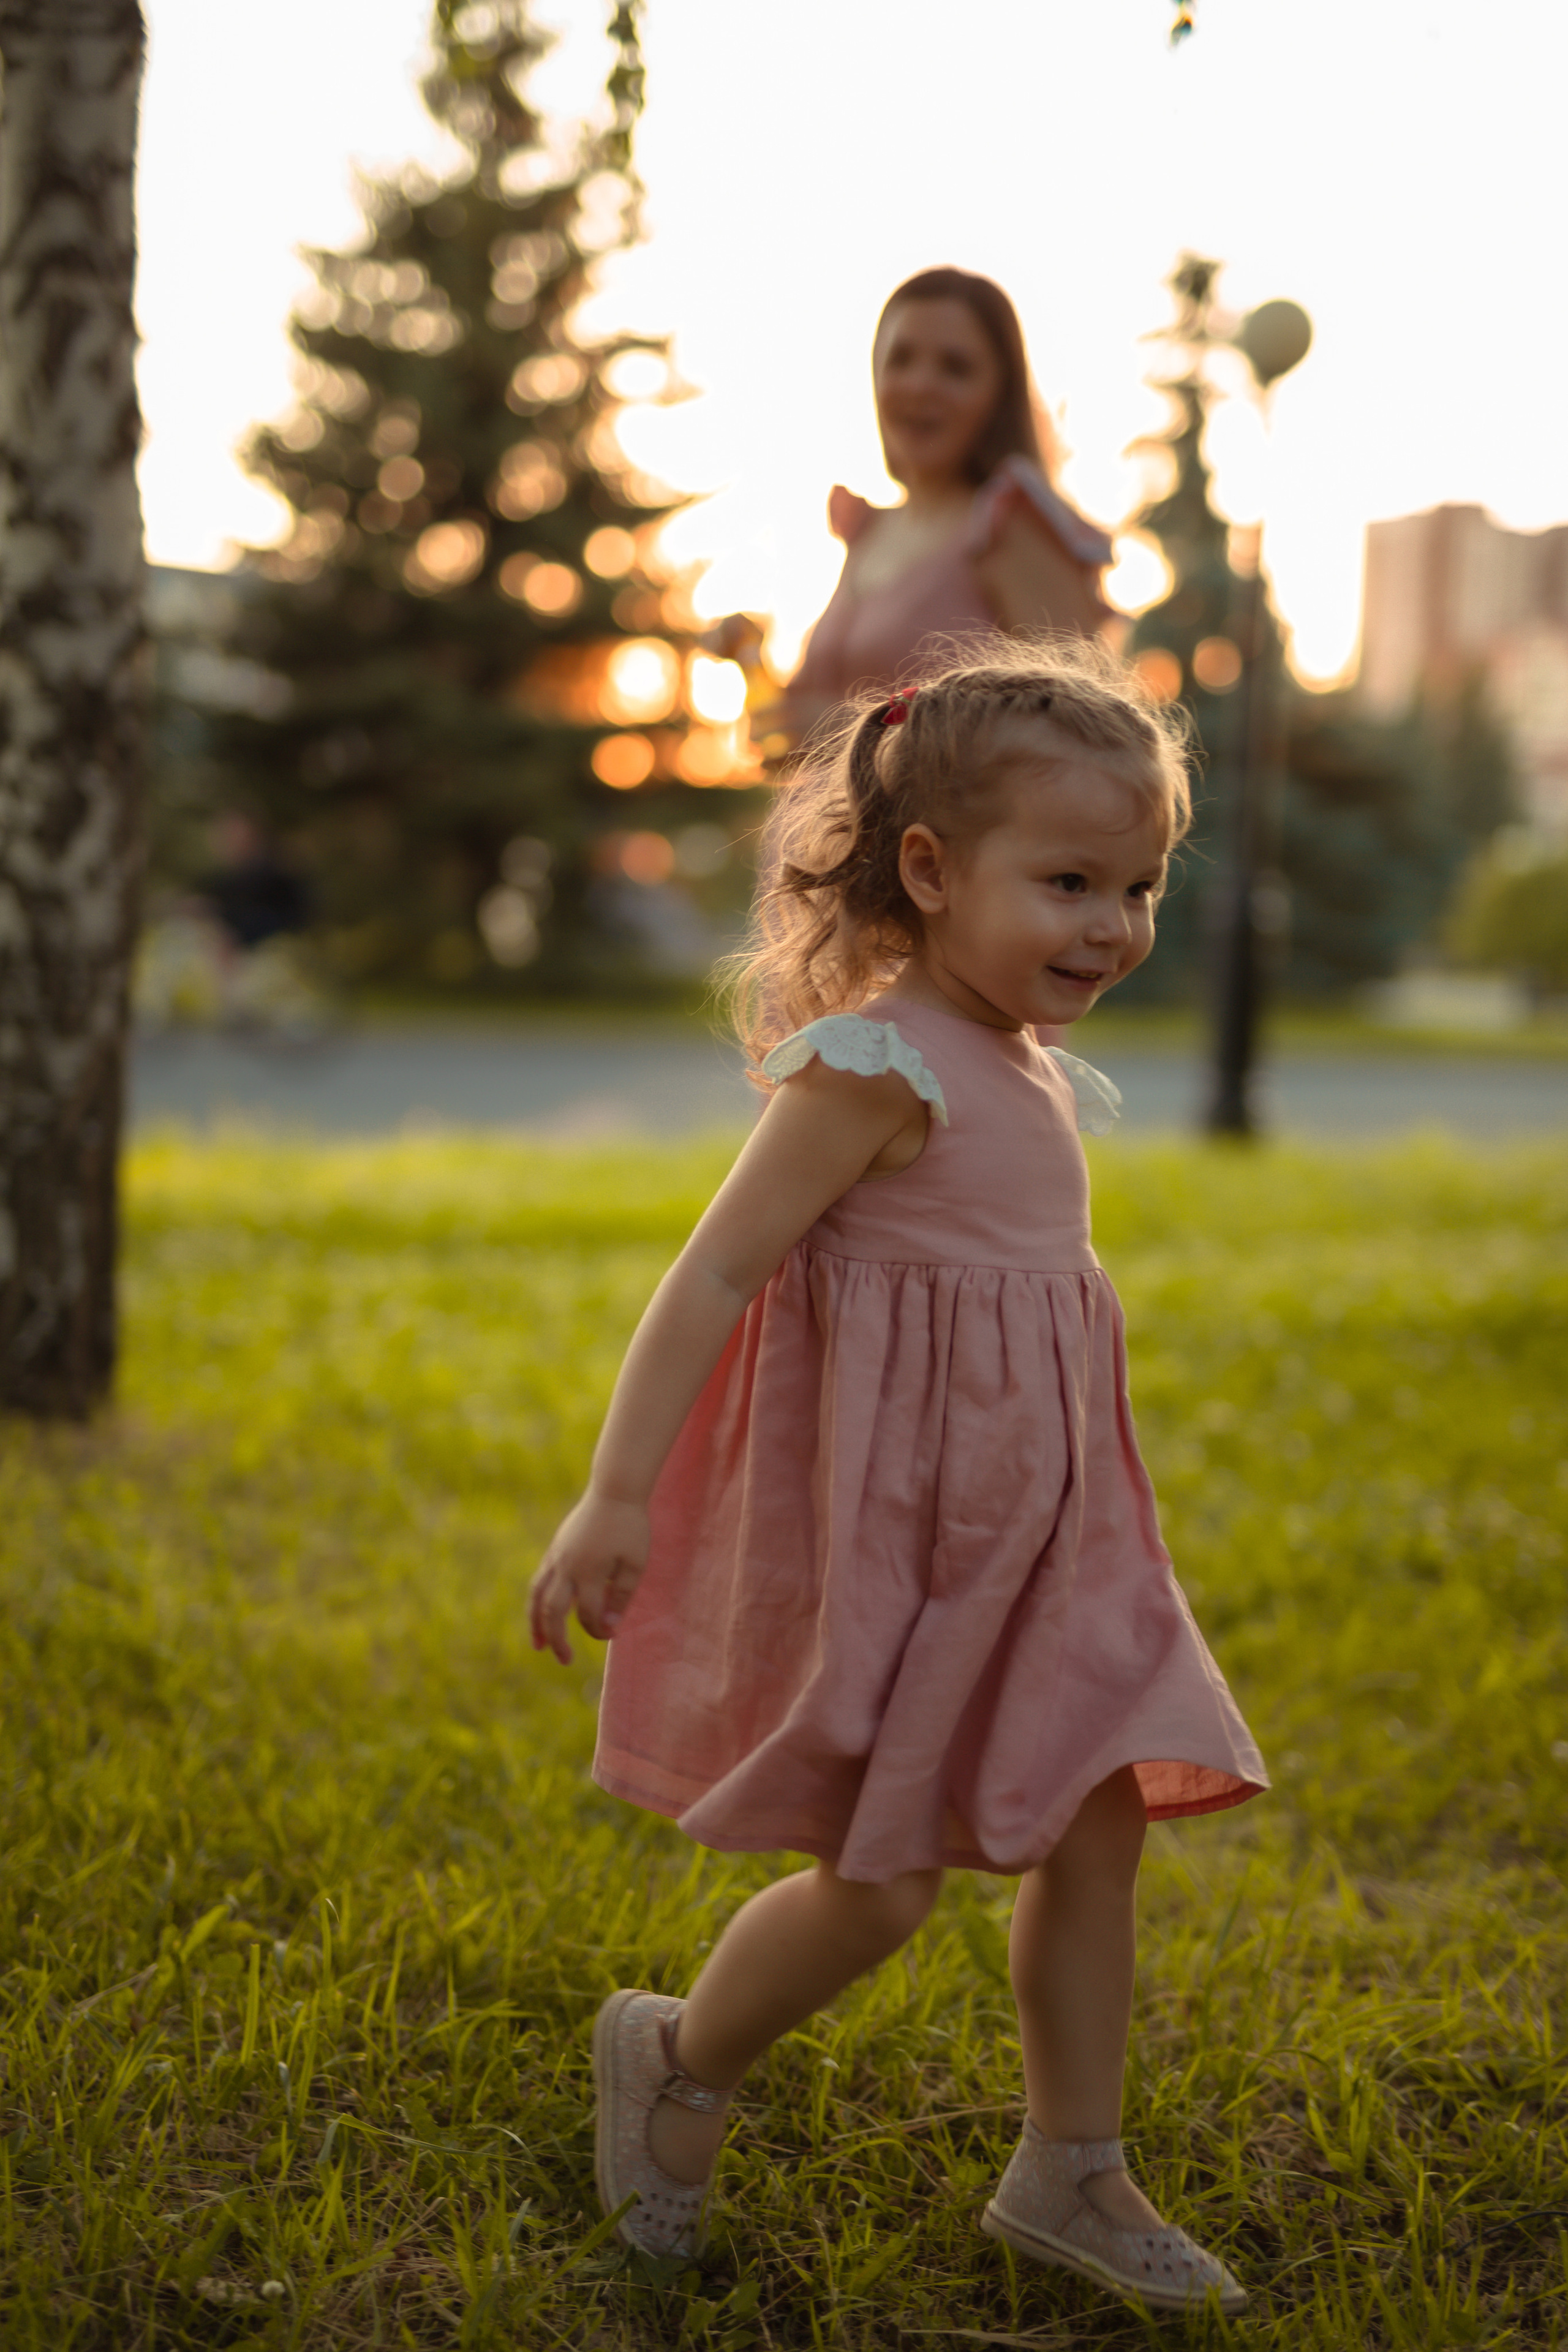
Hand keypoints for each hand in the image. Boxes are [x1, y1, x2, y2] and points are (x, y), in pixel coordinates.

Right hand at [528, 1491, 650, 1664]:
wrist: (614, 1490)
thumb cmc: (631, 1527)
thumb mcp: (636, 1564)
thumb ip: (621, 1596)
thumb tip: (609, 1627)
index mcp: (589, 1572)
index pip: (588, 1614)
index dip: (599, 1630)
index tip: (614, 1634)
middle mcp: (567, 1567)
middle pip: (553, 1612)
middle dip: (557, 1639)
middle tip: (565, 1660)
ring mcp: (557, 1557)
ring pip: (537, 1596)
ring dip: (536, 1623)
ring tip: (537, 1645)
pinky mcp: (555, 1549)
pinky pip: (540, 1580)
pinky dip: (538, 1600)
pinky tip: (544, 1611)